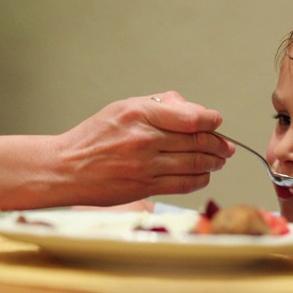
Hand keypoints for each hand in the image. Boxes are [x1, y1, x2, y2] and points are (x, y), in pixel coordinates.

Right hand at [54, 91, 234, 205]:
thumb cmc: (95, 136)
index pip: (190, 117)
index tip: (217, 122)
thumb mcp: (123, 108)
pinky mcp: (144, 187)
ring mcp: (145, 165)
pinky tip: (204, 174)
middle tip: (227, 146)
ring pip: (194, 163)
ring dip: (213, 162)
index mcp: (139, 114)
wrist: (65, 168)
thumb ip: (160, 105)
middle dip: (219, 144)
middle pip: (197, 141)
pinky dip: (200, 179)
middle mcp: (144, 139)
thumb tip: (194, 111)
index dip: (211, 121)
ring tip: (220, 159)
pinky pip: (183, 183)